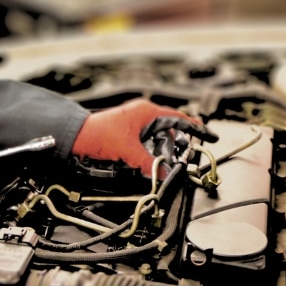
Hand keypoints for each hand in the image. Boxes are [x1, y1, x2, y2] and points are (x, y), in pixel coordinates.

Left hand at [71, 98, 212, 177]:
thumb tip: (165, 174)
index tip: (209, 135)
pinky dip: (152, 152)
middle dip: (178, 145)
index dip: (195, 127)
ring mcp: (136, 123)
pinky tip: (152, 163)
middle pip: (170, 129)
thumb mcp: (129, 151)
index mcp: (146, 111)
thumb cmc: (98, 133)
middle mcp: (143, 115)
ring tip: (167, 164)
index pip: (178, 118)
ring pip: (159, 138)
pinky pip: (148, 143)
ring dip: (163, 151)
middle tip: (186, 158)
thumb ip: (149, 164)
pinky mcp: (129, 133)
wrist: (77, 137)